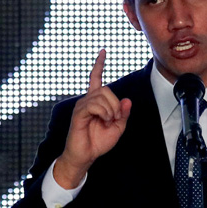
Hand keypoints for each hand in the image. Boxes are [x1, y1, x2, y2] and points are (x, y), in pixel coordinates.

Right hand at [52, 50, 131, 189]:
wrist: (85, 156)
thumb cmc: (98, 142)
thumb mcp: (117, 128)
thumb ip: (123, 114)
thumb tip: (127, 100)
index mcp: (95, 102)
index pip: (96, 78)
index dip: (99, 64)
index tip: (103, 51)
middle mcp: (87, 101)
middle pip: (106, 89)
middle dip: (115, 103)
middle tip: (115, 118)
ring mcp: (82, 106)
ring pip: (101, 96)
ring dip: (111, 109)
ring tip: (108, 121)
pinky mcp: (79, 114)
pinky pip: (94, 105)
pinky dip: (104, 112)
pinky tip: (104, 120)